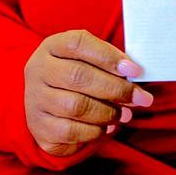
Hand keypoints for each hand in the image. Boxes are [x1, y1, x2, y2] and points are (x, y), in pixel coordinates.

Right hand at [24, 29, 153, 156]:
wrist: (45, 107)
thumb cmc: (75, 80)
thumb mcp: (87, 62)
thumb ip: (108, 64)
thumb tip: (134, 75)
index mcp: (52, 47)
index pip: (78, 43)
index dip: (108, 56)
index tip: (135, 70)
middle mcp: (39, 70)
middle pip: (78, 76)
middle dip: (116, 88)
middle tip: (140, 98)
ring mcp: (36, 99)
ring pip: (76, 106)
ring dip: (108, 112)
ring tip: (125, 114)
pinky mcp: (40, 127)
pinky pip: (71, 131)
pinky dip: (95, 130)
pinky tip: (107, 127)